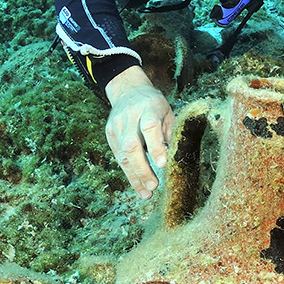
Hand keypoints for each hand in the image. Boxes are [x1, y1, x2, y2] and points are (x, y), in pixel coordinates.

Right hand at [103, 66, 174, 199]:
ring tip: (146, 194)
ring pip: (122, 154)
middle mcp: (129, 117)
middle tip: (154, 186)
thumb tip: (173, 159)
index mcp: (148, 107)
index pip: (149, 127)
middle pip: (132, 145)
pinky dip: (129, 173)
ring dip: (134, 177)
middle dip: (143, 169)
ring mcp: (116, 126)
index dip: (155, 146)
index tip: (163, 164)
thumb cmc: (154, 104)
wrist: (128, 89)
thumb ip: (169, 133)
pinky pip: (118, 157)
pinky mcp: (110, 134)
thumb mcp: (167, 111)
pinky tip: (138, 186)